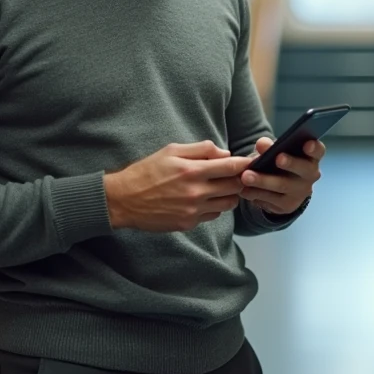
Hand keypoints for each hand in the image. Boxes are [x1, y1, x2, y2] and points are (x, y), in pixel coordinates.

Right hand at [103, 141, 251, 231]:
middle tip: (234, 174)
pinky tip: (204, 199)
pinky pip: (213, 215)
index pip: (232, 167)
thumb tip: (225, 154)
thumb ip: (201, 149)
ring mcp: (193, 211)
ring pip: (228, 203)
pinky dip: (214, 207)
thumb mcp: (171, 151)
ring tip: (220, 187)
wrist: (124, 200)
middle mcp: (196, 192)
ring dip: (229, 194)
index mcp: (192, 171)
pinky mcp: (188, 223)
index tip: (250, 162)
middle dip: (238, 179)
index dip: (244, 164)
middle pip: (235, 187)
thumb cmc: (147, 171)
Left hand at [240, 138, 324, 214]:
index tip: (307, 144)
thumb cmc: (278, 164)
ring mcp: (300, 192)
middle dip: (291, 163)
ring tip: (246, 177)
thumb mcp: (274, 153)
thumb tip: (262, 144)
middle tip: (278, 158)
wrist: (279, 190)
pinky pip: (271, 200)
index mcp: (310, 157)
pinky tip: (244, 190)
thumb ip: (269, 146)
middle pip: (303, 169)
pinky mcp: (287, 206)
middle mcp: (310, 175)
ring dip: (263, 181)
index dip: (314, 148)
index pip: (318, 151)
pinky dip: (255, 194)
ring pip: (282, 186)